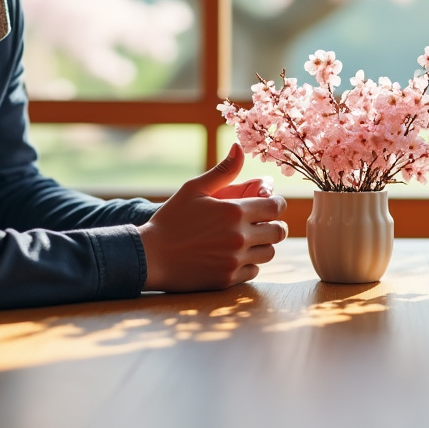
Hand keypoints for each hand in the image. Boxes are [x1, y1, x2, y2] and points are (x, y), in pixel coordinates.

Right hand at [138, 144, 288, 291]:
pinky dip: (250, 262)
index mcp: (234, 212)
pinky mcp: (228, 279)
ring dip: (264, 244)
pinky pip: (254, 270)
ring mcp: (234, 261)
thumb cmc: (171, 219)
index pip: (276, 207)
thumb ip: (223, 170)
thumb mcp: (194, 189)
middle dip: (274, 224)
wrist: (151, 257)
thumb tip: (239, 148)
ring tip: (250, 238)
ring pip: (269, 252)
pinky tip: (236, 255)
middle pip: (278, 232)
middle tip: (264, 222)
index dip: (277, 203)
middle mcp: (239, 238)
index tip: (270, 203)